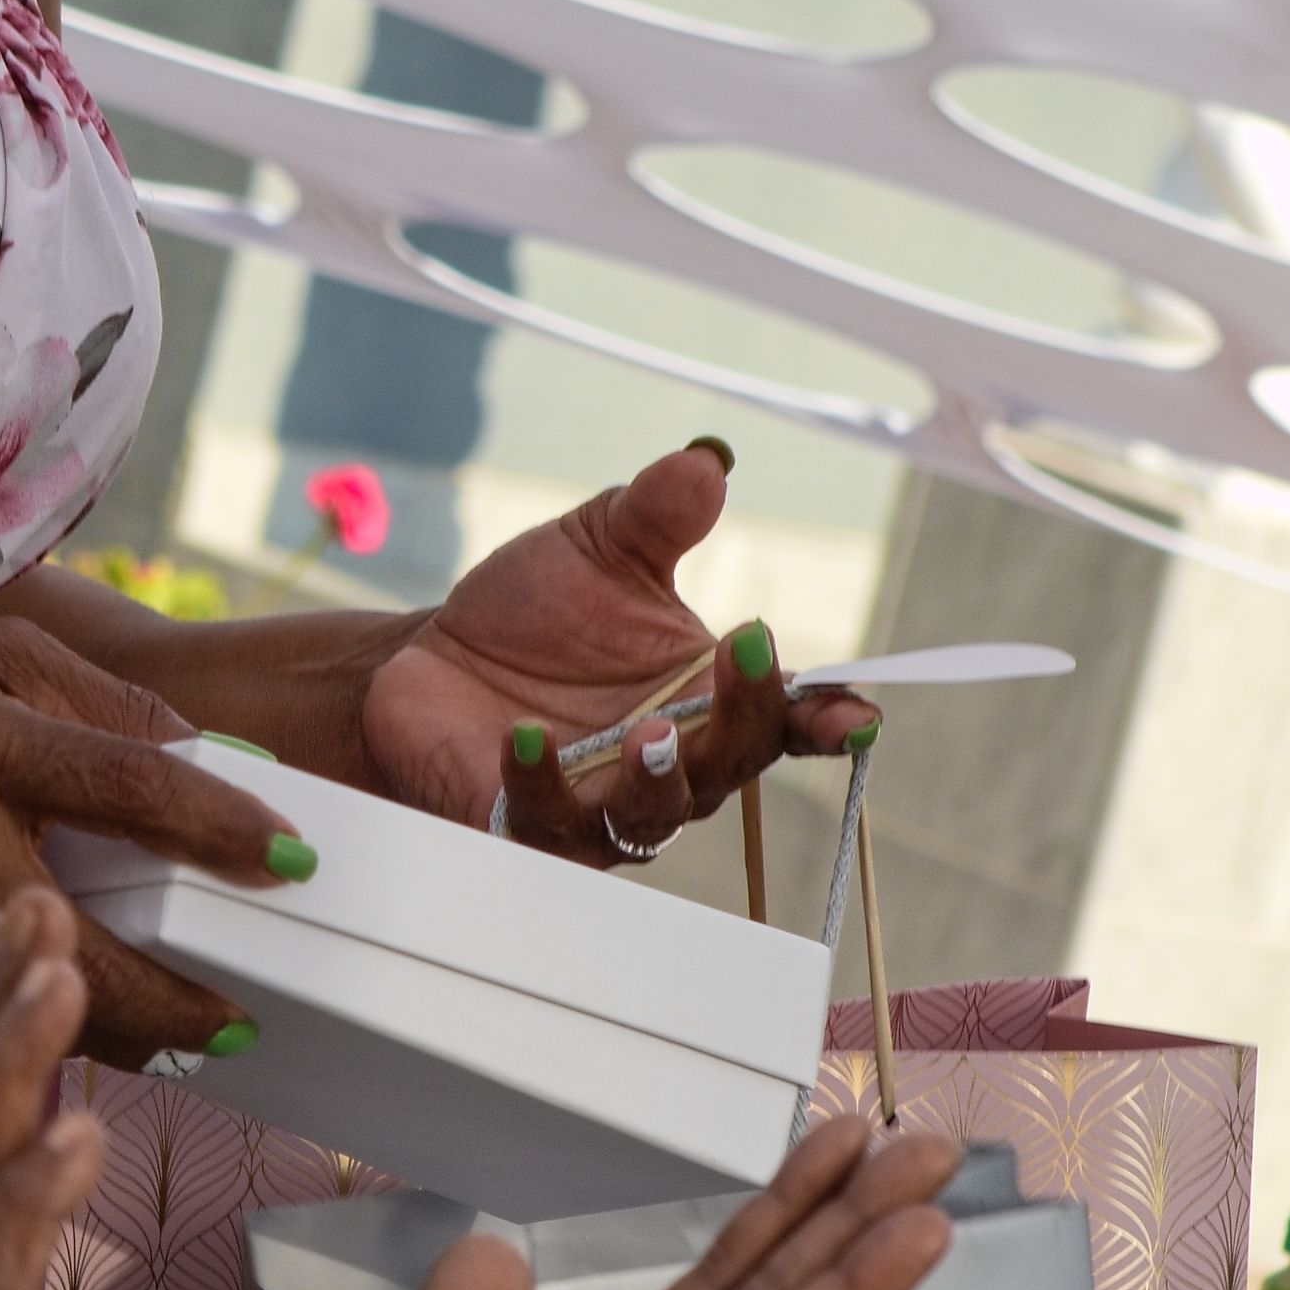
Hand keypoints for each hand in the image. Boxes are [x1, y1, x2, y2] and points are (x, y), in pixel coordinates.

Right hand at [0, 615, 302, 1063]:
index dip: (217, 823)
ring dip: (113, 1030)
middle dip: (177, 1001)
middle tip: (241, 1018)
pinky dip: (25, 1025)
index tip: (291, 858)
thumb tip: (217, 756)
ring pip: (30, 1007)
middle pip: (86, 949)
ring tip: (176, 1031)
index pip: (125, 783)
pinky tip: (63, 1019)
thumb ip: (108, 705)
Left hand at [362, 438, 872, 869]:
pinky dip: (538, 782)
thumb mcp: (597, 545)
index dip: (825, 719)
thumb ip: (656, 513)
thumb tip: (706, 463)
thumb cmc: (538, 611)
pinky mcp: (524, 826)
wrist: (434, 657)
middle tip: (739, 660)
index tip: (855, 711)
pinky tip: (523, 736)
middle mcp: (670, 766)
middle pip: (730, 764)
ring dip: (656, 779)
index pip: (782, 718)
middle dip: (743, 720)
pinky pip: (545, 823)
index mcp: (707, 699)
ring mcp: (599, 805)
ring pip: (649, 817)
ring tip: (652, 733)